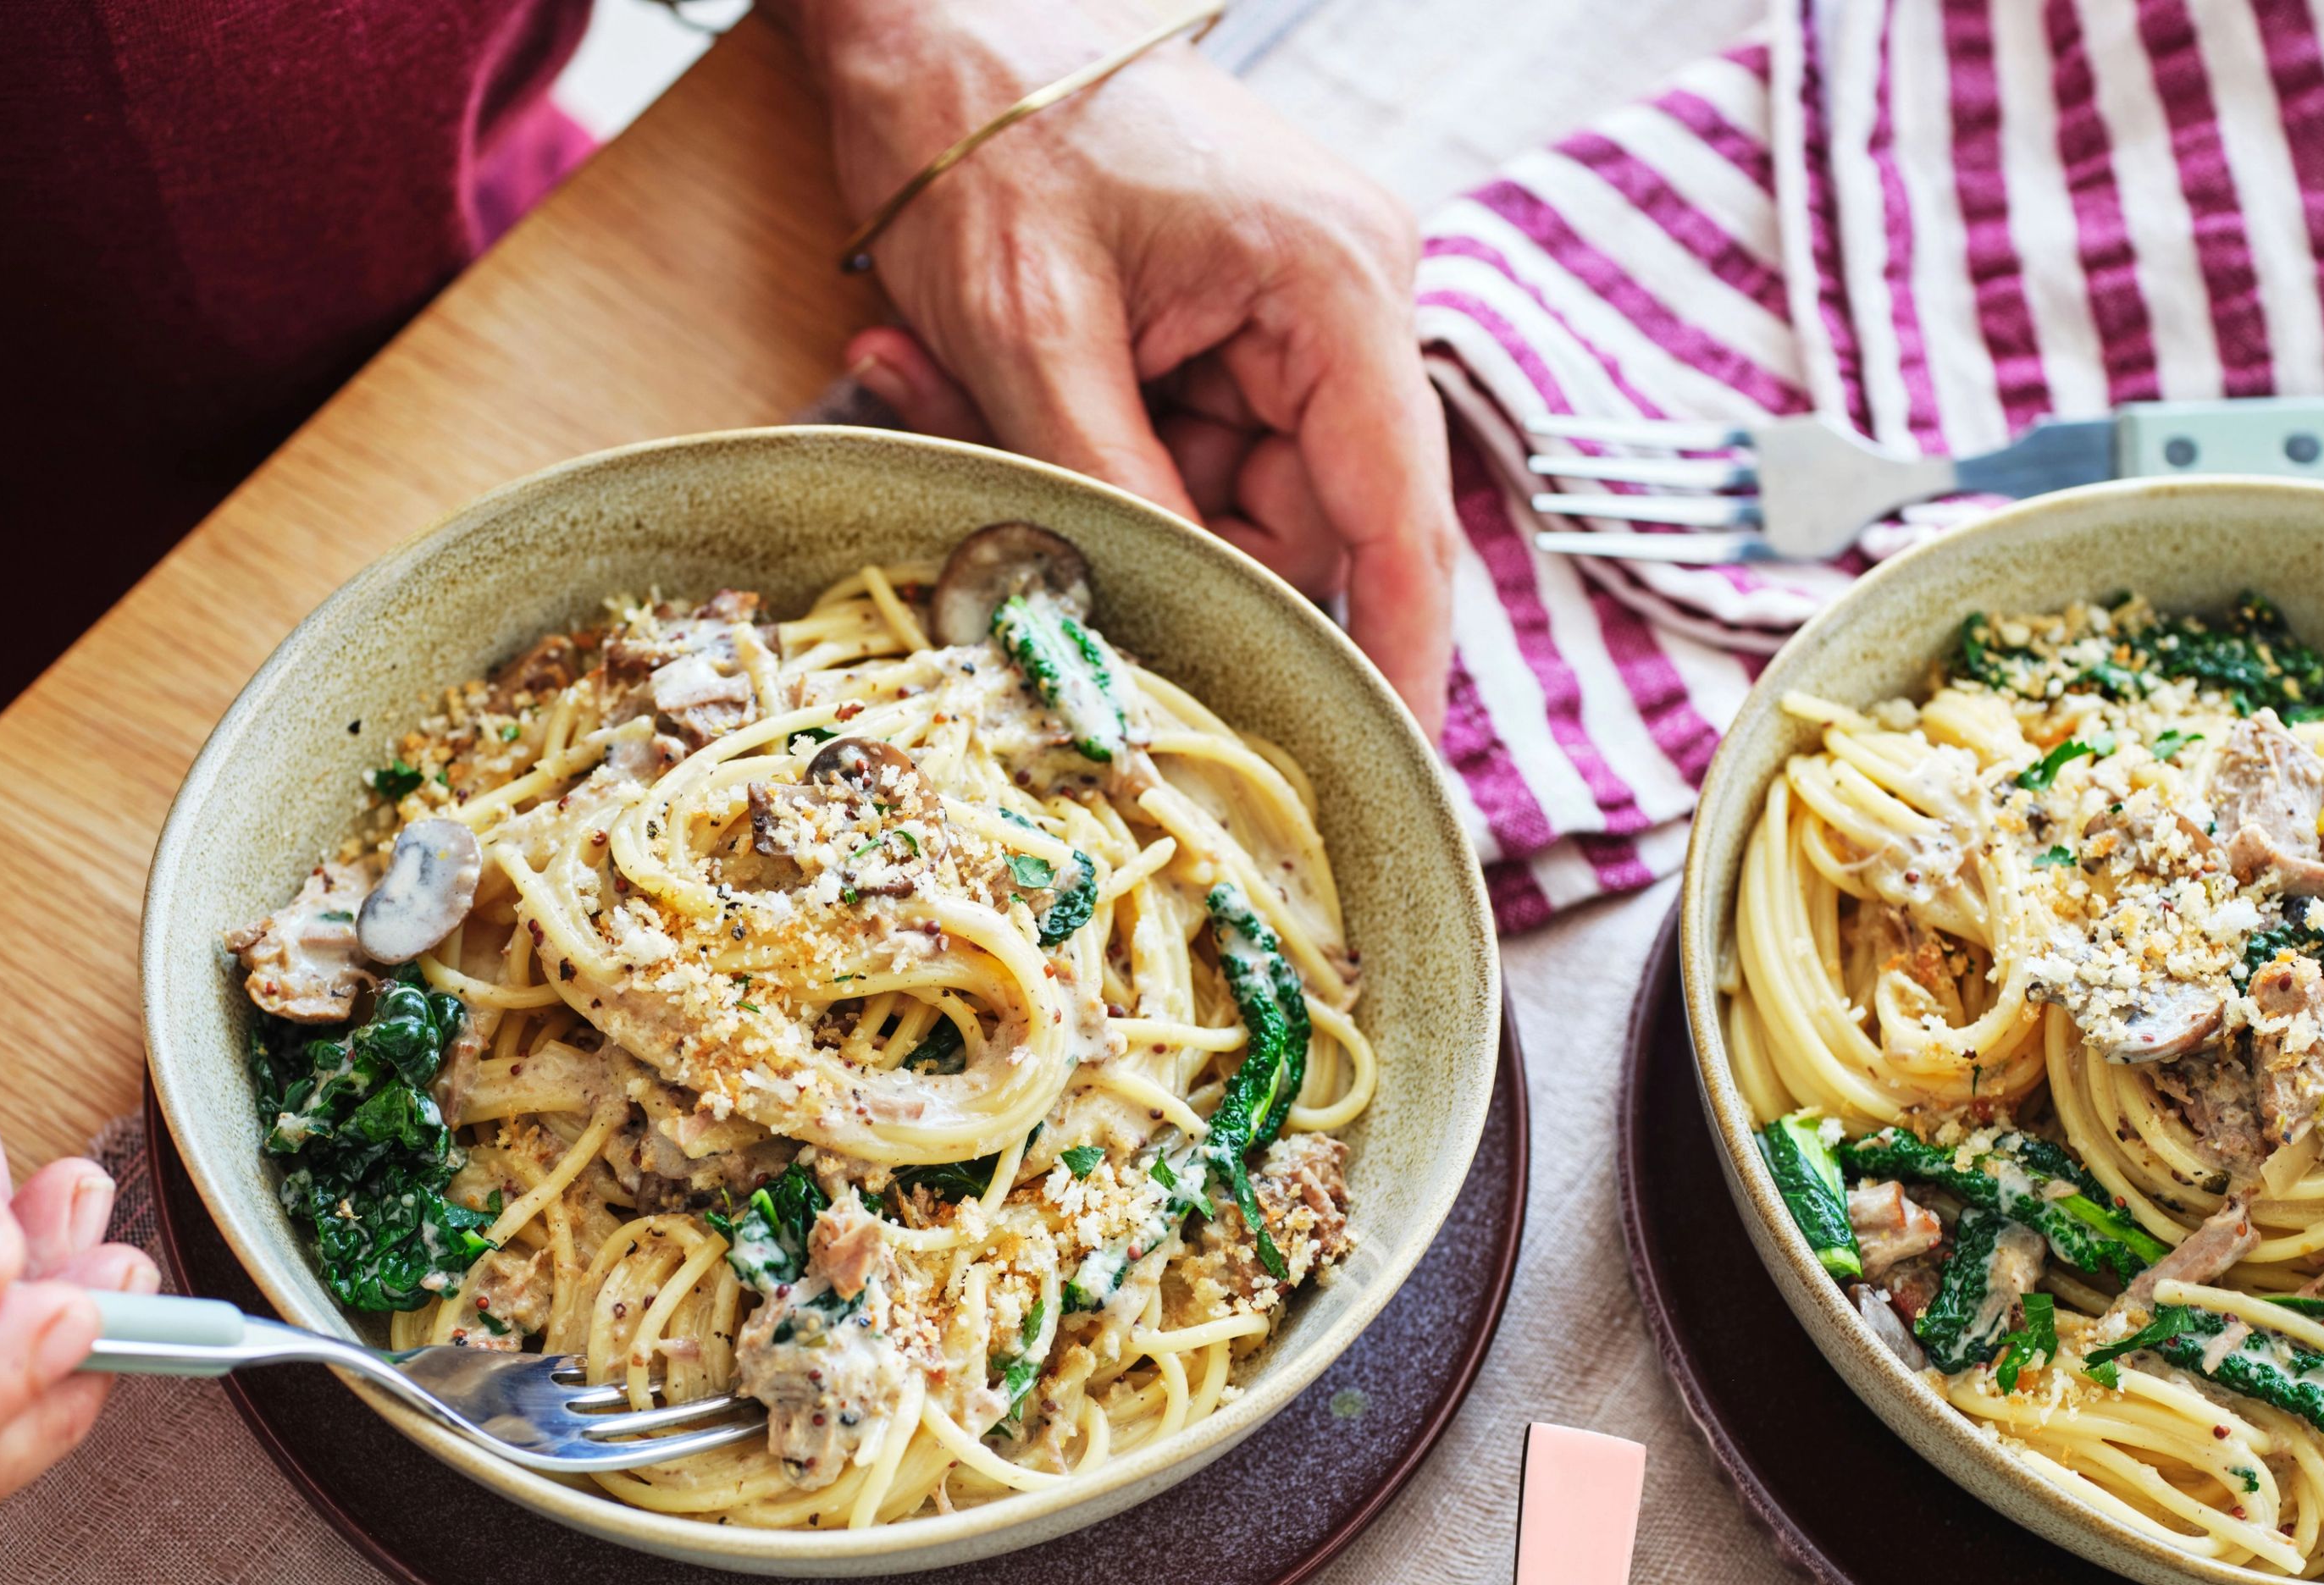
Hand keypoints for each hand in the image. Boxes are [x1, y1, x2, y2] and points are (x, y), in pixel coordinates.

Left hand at [787, 0, 1453, 725]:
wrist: (924, 7)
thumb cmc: (979, 126)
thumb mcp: (1032, 339)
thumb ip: (1115, 502)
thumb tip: (1161, 645)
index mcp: (1336, 288)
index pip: (1399, 522)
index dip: (1398, 659)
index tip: (1393, 770)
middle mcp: (1347, 299)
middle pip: (1299, 523)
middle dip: (1161, 547)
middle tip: (1017, 516)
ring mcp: (1295, 310)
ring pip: (1224, 495)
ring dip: (1095, 484)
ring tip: (954, 385)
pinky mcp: (1235, 319)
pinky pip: (1178, 441)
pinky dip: (1084, 438)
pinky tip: (975, 371)